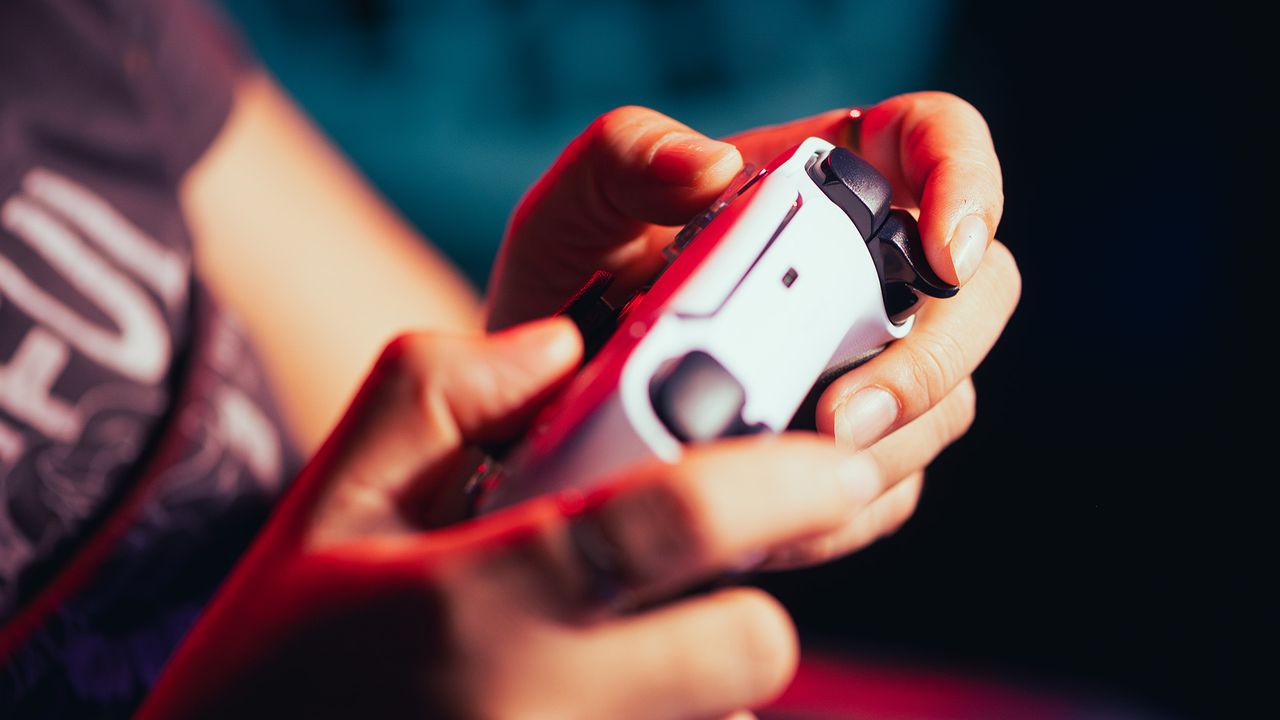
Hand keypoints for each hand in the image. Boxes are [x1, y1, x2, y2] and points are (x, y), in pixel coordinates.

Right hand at [140, 318, 963, 719]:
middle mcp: (535, 699)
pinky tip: (599, 689)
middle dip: (751, 603)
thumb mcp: (331, 501)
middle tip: (704, 572)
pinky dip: (667, 716)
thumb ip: (435, 393)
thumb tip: (561, 344)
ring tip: (625, 635)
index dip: (779, 481)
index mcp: (479, 596)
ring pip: (720, 713)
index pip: (673, 524)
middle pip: (748, 648)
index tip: (835, 459)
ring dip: (705, 669)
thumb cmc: (279, 647)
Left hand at [487, 95, 1019, 561]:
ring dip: (886, 447)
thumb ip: (626, 158)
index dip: (967, 181)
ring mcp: (869, 364)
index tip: (946, 253)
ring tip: (778, 477)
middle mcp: (864, 269)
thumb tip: (711, 164)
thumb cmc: (571, 287)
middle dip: (931, 361)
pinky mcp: (852, 448)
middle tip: (838, 417)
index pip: (934, 139)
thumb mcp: (574, 210)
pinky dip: (842, 512)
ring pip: (949, 401)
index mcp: (819, 182)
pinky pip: (892, 486)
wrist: (545, 408)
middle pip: (979, 292)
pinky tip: (771, 526)